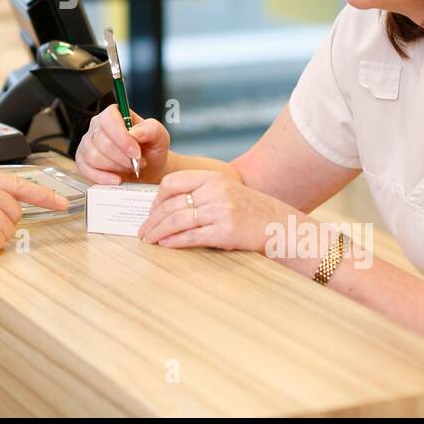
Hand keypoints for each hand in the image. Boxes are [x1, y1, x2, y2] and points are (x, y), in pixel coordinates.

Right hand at [75, 104, 170, 183]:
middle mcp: (98, 126)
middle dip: (122, 158)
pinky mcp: (82, 161)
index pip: (109, 120)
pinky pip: (85, 170)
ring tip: (128, 168)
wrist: (148, 170)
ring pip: (93, 157)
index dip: (122, 138)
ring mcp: (87, 144)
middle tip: (136, 163)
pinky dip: (102, 178)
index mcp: (114, 114)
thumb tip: (134, 132)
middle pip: (102, 142)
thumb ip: (151, 130)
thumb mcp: (160, 137)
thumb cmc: (151, 151)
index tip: (136, 152)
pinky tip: (115, 179)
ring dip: (115, 168)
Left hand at [138, 169, 285, 249]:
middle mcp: (215, 192)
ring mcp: (220, 211)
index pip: (172, 182)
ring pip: (177, 221)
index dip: (156, 198)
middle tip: (143, 231)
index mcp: (212, 178)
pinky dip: (174, 242)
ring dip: (158, 232)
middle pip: (171, 204)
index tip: (151, 211)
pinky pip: (191, 237)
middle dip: (152, 220)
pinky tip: (166, 245)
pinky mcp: (225, 232)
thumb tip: (165, 206)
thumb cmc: (248, 210)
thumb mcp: (225, 191)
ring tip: (149, 240)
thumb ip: (200, 193)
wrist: (279, 225)